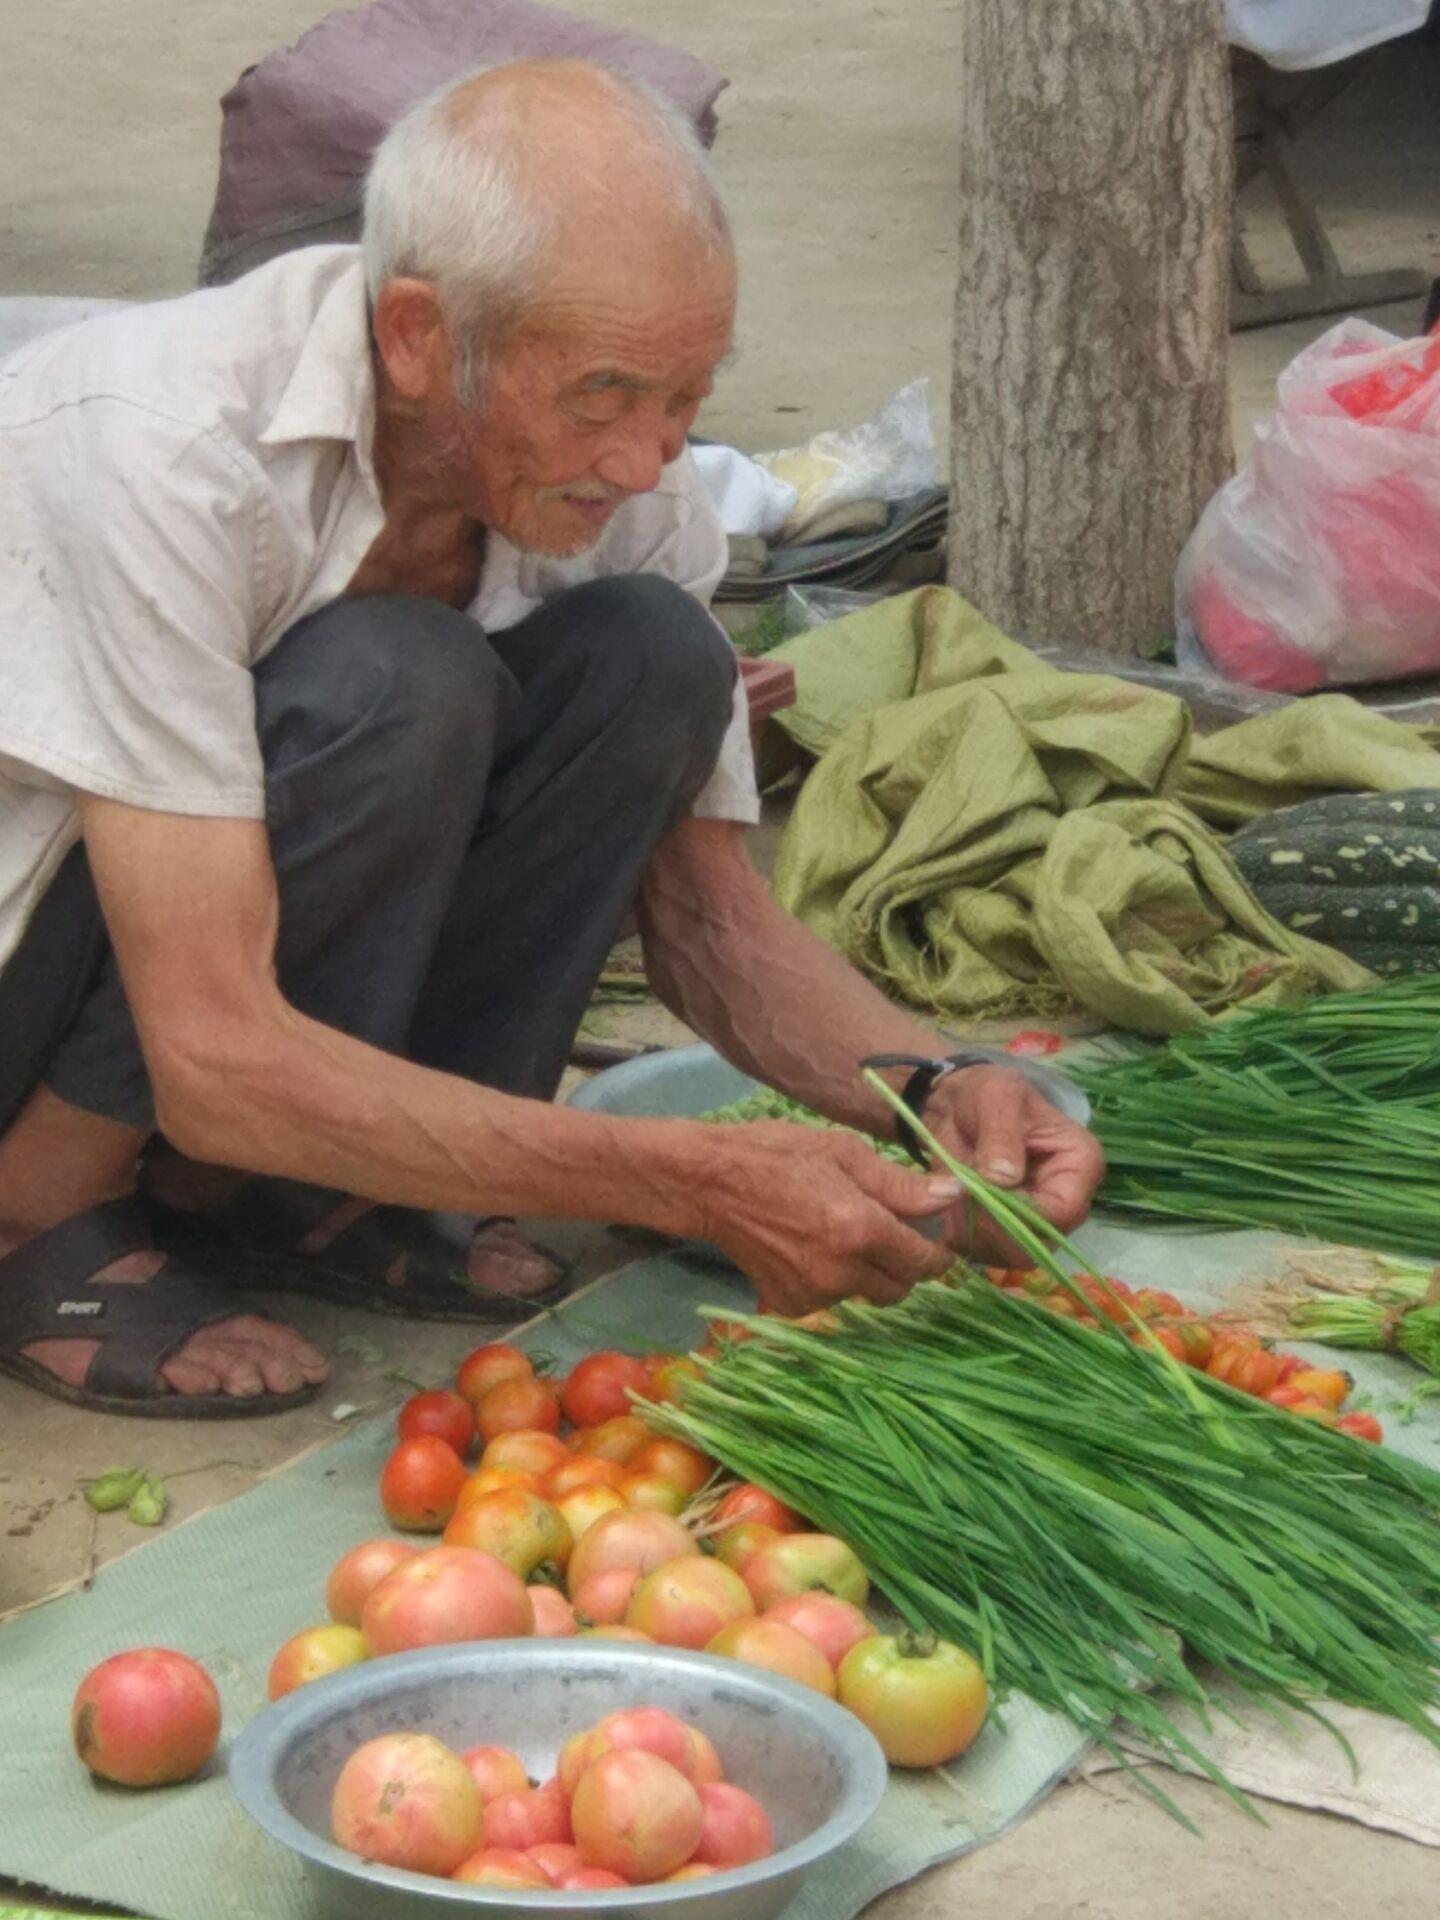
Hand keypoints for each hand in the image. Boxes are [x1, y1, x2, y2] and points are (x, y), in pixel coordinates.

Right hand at [698, 1121, 960, 1315]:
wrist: (709, 1184)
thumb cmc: (779, 1155)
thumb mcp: (844, 1152)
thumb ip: (901, 1184)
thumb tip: (953, 1196)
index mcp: (861, 1230)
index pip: (923, 1263)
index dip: (936, 1255)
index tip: (934, 1242)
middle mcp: (841, 1271)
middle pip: (899, 1288)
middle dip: (903, 1266)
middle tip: (886, 1233)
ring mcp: (813, 1294)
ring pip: (864, 1294)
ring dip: (866, 1273)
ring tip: (838, 1234)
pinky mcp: (790, 1305)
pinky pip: (830, 1300)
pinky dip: (831, 1281)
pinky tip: (810, 1250)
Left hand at [921, 1065, 1104, 1263]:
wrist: (955, 1107)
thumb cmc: (985, 1094)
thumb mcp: (996, 1098)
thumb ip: (1001, 1136)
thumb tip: (1004, 1179)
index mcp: (1080, 1164)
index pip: (1063, 1210)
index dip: (1021, 1212)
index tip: (980, 1191)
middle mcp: (1066, 1201)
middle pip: (1038, 1242)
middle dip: (992, 1227)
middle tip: (957, 1194)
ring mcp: (1038, 1223)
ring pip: (1010, 1255)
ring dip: (973, 1232)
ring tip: (952, 1192)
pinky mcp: (1009, 1235)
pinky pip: (986, 1255)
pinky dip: (961, 1237)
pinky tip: (949, 1206)